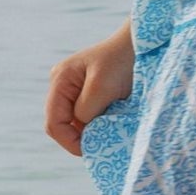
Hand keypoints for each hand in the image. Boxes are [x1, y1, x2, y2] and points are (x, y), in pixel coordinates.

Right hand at [45, 24, 136, 157]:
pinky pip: (88, 118)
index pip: (54, 122)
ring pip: (75, 124)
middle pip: (61, 125)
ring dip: (89, 131)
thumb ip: (86, 110)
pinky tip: (112, 122)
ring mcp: (75, 90)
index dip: (68, 141)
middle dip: (78, 137)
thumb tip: (82, 130)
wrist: (141, 44)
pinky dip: (98, 125)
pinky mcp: (90, 95)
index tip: (90, 150)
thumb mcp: (102, 86)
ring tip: (109, 130)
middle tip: (101, 143)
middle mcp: (63, 86)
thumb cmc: (121, 60)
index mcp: (60, 81)